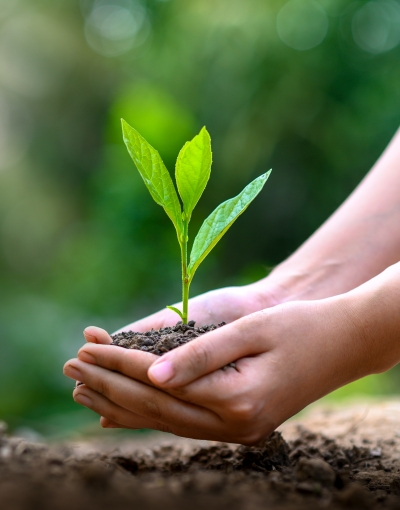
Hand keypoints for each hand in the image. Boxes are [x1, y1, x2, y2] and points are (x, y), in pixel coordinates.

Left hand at [64, 290, 377, 443]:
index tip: (87, 348)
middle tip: (72, 368)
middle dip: (111, 385)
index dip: (120, 363)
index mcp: (238, 400)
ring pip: (167, 421)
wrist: (344, 344)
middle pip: (158, 407)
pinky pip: (184, 422)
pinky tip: (127, 408)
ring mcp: (238, 431)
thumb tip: (151, 374)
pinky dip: (151, 413)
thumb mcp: (251, 331)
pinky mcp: (240, 425)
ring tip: (85, 390)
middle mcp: (235, 425)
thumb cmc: (301, 327)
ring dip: (124, 403)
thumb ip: (200, 355)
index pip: (161, 382)